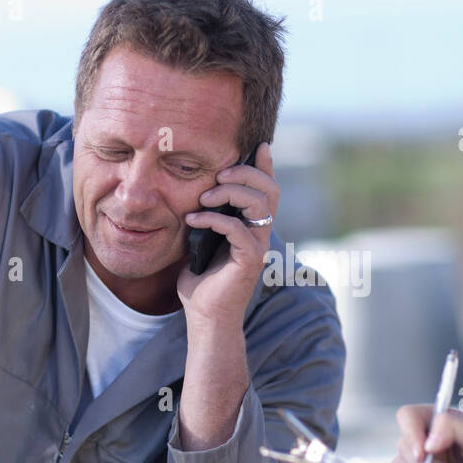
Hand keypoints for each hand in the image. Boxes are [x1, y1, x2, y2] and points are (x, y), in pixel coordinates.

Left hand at [177, 142, 278, 330]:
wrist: (205, 316)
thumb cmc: (202, 281)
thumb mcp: (203, 240)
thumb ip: (208, 216)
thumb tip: (196, 192)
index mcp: (253, 227)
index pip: (268, 189)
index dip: (266, 166)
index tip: (259, 145)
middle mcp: (261, 234)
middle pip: (269, 190)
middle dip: (245, 174)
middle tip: (218, 174)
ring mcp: (258, 247)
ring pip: (258, 205)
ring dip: (229, 193)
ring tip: (203, 197)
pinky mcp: (249, 261)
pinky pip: (238, 229)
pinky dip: (214, 219)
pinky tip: (193, 220)